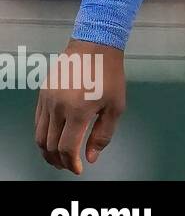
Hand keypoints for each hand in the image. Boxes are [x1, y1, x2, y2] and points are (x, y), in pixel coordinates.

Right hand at [34, 40, 126, 174]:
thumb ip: (103, 134)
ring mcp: (46, 101)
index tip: (79, 169)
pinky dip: (44, 135)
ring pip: (40, 135)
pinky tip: (54, 139)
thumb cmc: (109, 76)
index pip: (67, 147)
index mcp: (78, 111)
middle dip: (59, 161)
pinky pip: (38, 122)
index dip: (72, 163)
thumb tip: (91, 157)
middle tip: (69, 166)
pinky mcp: (42, 95)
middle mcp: (57, 108)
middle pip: (50, 145)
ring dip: (47, 151)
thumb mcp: (116, 106)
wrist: (94, 47)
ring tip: (59, 158)